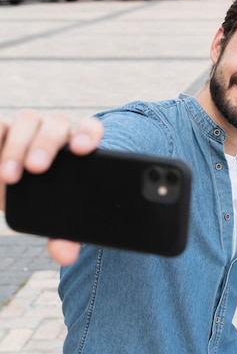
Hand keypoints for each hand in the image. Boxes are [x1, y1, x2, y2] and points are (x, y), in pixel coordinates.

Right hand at [0, 110, 103, 264]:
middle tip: (36, 169)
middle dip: (46, 145)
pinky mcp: (4, 130)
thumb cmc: (48, 202)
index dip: (88, 134)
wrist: (16, 193)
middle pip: (57, 125)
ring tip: (9, 176)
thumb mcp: (56, 219)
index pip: (90, 129)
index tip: (82, 150)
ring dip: (17, 147)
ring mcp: (29, 127)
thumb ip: (64, 235)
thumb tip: (66, 255)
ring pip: (28, 120)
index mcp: (78, 147)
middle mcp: (56, 131)